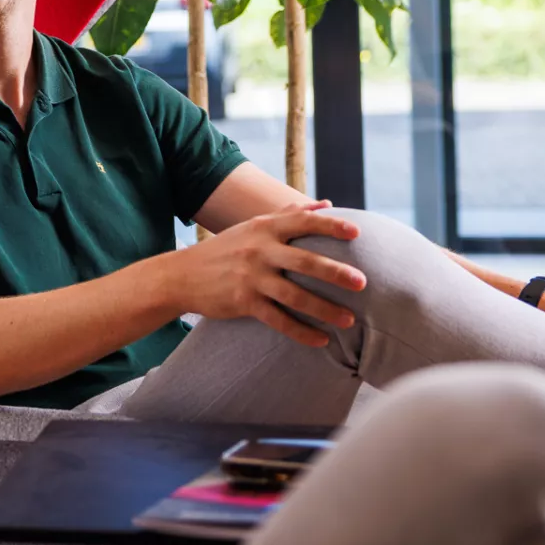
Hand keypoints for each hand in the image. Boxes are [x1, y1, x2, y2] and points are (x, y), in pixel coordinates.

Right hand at [163, 202, 366, 347]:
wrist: (182, 275)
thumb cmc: (225, 249)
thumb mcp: (253, 226)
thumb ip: (289, 214)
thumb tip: (327, 204)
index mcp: (264, 228)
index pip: (303, 222)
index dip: (331, 226)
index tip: (357, 233)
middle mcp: (259, 250)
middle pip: (304, 261)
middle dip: (335, 272)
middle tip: (362, 282)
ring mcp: (250, 277)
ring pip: (294, 295)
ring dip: (324, 309)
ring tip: (349, 320)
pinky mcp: (242, 302)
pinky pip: (278, 320)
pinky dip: (301, 332)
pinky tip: (321, 340)